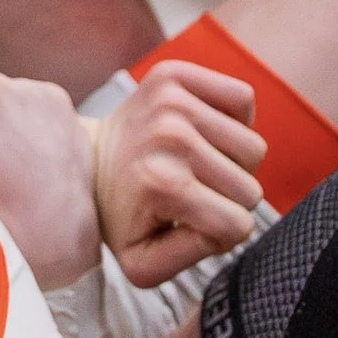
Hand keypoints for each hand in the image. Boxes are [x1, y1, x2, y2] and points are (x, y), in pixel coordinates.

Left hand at [95, 61, 267, 287]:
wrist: (84, 163)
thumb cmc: (119, 215)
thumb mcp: (142, 263)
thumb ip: (189, 259)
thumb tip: (229, 225)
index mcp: (163, 184)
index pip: (238, 225)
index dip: (221, 233)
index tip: (190, 223)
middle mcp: (170, 136)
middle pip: (251, 187)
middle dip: (227, 199)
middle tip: (190, 193)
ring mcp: (172, 100)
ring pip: (253, 147)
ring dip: (231, 162)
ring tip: (195, 164)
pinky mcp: (175, 75)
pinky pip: (242, 99)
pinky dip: (233, 119)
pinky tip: (203, 133)